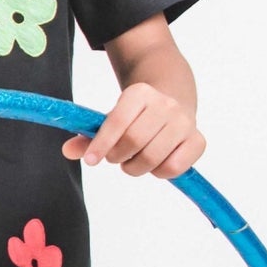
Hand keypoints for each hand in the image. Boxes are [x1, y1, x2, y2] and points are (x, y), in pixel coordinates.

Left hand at [65, 80, 203, 179]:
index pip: (117, 121)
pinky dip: (159, 173)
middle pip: (134, 142)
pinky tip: (155, 164)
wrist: (173, 101)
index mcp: (140, 93)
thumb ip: (89, 135)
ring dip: (135, 168)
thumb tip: (67, 151)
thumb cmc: (137, 116)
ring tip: (133, 162)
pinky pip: (173, 168)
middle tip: (116, 158)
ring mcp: (184, 122)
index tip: (91, 160)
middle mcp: (165, 104)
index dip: (101, 144)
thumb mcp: (112, 118)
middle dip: (118, 157)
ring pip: (152, 158)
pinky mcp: (198, 141)